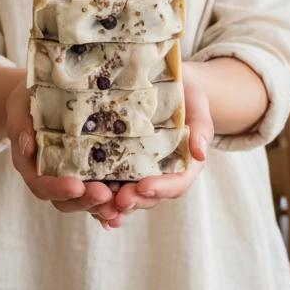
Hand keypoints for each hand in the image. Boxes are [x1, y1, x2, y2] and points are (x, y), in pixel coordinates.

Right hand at [5, 77, 118, 222]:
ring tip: (123, 201)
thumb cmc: (28, 99)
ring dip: (104, 205)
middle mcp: (51, 177)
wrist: (39, 97)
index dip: (58, 189)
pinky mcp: (90, 172)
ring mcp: (71, 177)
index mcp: (31, 165)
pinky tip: (131, 199)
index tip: (76, 186)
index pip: (42, 185)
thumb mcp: (20, 104)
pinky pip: (101, 191)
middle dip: (86, 200)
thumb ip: (20, 124)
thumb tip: (27, 145)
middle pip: (66, 201)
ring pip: (86, 200)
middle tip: (106, 195)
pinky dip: (114, 200)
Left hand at [105, 76, 214, 227]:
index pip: (177, 183)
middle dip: (135, 200)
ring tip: (100, 204)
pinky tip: (87, 200)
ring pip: (130, 196)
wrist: (165, 85)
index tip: (143, 186)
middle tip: (118, 199)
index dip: (161, 188)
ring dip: (115, 204)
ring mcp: (141, 174)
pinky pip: (112, 187)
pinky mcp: (121, 168)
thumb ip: (201, 126)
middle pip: (151, 196)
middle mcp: (163, 175)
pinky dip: (102, 198)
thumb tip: (200, 153)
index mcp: (185, 164)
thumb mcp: (197, 103)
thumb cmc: (185, 94)